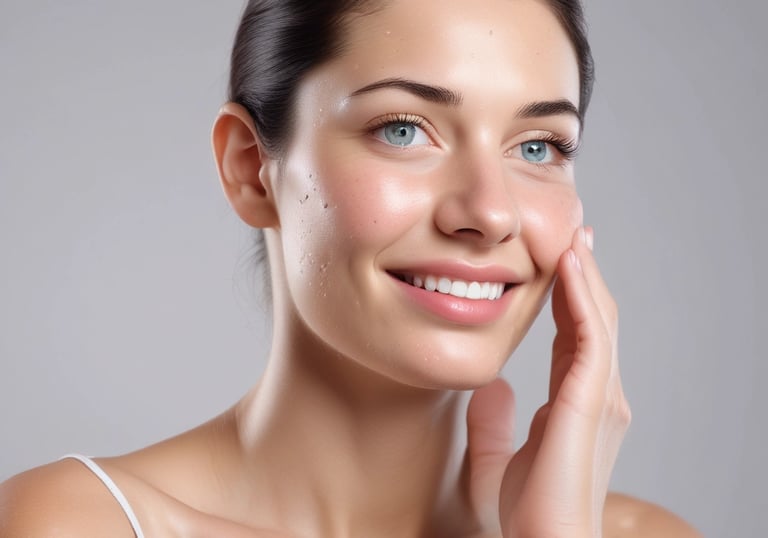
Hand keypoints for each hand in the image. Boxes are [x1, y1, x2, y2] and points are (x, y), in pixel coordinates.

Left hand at [464, 227, 630, 537]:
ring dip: (585, 275)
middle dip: (584, 275)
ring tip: (573, 236)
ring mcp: (601, 396)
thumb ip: (495, 421)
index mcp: (577, 401)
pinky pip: (590, 336)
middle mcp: (597, 393)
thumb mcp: (501, 454)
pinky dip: (582, 297)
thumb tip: (491, 386)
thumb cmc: (529, 511)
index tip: (557, 262)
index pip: (575, 334)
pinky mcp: (591, 400)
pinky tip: (568, 266)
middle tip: (574, 234)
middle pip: (594, 318)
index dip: (568, 298)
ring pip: (598, 319)